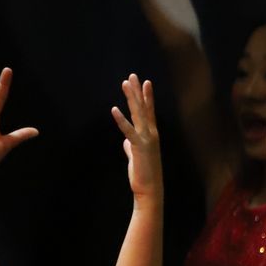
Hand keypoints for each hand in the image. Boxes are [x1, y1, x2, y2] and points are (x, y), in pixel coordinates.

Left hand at [111, 75, 162, 199]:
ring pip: (138, 114)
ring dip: (131, 98)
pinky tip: (114, 109)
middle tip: (133, 76)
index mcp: (151, 135)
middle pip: (143, 108)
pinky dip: (121, 120)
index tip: (145, 82)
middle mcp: (151, 134)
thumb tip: (126, 141)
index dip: (147, 96)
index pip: (149, 111)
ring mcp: (146, 139)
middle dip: (138, 91)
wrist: (150, 189)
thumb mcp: (136, 156)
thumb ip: (131, 146)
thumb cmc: (144, 174)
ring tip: (126, 83)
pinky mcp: (139, 147)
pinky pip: (128, 130)